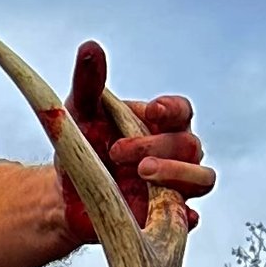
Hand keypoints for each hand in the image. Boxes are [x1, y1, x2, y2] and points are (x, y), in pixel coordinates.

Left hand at [58, 40, 214, 239]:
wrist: (63, 196)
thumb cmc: (81, 148)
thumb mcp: (78, 114)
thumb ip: (88, 83)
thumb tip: (89, 47)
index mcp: (160, 124)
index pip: (182, 112)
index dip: (173, 110)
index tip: (154, 110)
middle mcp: (175, 153)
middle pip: (190, 145)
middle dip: (157, 145)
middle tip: (117, 152)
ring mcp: (175, 187)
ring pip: (202, 179)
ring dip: (178, 174)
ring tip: (143, 174)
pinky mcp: (167, 218)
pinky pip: (189, 219)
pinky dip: (186, 216)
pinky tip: (173, 214)